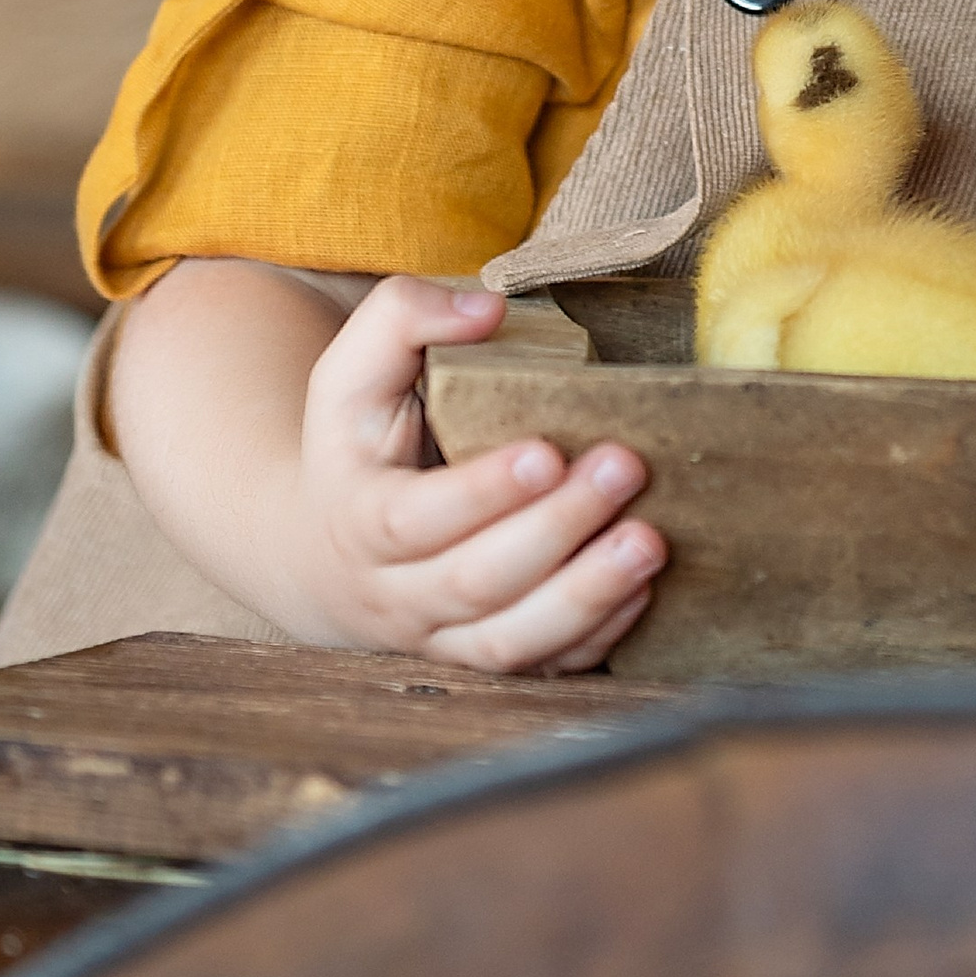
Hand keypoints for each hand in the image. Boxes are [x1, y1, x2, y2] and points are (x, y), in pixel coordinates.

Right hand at [287, 275, 666, 671]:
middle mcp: (395, 596)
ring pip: (510, 642)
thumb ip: (403, 318)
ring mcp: (441, 639)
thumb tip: (486, 310)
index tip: (546, 451)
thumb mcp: (350, 373)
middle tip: (625, 467)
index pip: (413, 520)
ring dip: (586, 596)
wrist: (325, 552)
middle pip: (476, 582)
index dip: (481, 494)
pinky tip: (641, 588)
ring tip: (650, 543)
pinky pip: (541, 667)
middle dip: (556, 528)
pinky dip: (594, 637)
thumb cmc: (358, 446)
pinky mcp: (484, 659)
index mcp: (358, 520)